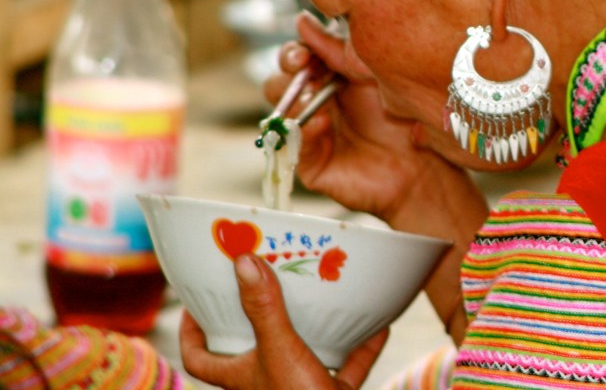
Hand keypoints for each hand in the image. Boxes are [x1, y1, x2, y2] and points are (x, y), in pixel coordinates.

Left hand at [179, 254, 387, 388]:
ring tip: (320, 298)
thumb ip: (264, 309)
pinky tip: (380, 324)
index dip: (192, 333)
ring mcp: (300, 389)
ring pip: (301, 356)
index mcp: (241, 377)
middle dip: (256, 321)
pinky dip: (362, 347)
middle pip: (251, 352)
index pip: (200, 358)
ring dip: (312, 331)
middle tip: (264, 286)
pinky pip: (347, 367)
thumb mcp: (280, 350)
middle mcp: (266, 383)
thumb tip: (243, 262)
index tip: (196, 304)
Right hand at [267, 12, 486, 341]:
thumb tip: (303, 20)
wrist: (425, 167)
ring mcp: (310, 136)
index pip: (295, 60)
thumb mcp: (375, 78)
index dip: (294, 52)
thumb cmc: (406, 119)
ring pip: (280, 114)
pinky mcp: (313, 166)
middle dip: (287, 72)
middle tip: (301, 64)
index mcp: (327, 80)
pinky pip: (297, 149)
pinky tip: (321, 122)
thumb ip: (340, 53)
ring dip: (292, 100)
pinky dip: (306, 134)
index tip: (304, 50)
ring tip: (313, 94)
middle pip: (280, 83)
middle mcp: (314, 106)